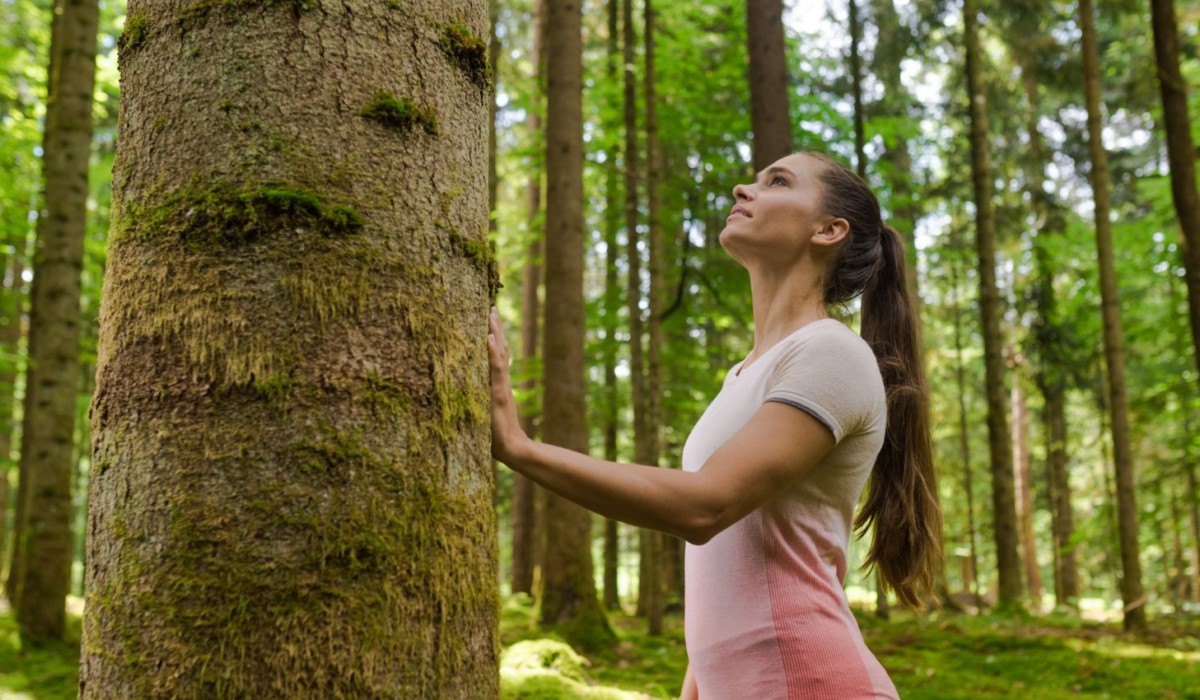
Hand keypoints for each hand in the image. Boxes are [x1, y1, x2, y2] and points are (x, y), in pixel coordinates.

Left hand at [487, 308, 528, 463]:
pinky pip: (496, 367)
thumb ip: (477, 402)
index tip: (489, 319)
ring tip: (491, 313)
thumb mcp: (483, 413)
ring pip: (499, 353)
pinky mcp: (499, 392)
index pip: (496, 355)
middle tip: (491, 307)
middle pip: (500, 348)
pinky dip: (493, 350)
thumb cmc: (494, 435)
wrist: (510, 448)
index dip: (494, 337)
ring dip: (495, 331)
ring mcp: (501, 385)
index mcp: (498, 384)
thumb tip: (459, 397)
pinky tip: (489, 336)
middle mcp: (501, 380)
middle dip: (495, 327)